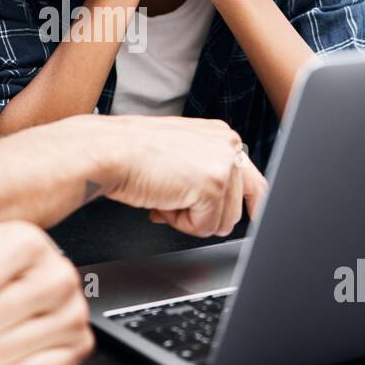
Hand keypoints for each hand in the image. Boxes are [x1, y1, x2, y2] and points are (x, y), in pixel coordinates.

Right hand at [85, 115, 267, 236]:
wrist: (108, 152)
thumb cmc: (129, 152)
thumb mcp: (177, 153)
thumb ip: (201, 170)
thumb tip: (211, 203)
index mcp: (220, 136)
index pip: (251, 178)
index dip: (252, 204)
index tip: (256, 216)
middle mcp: (228, 146)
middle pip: (236, 209)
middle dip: (202, 214)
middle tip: (171, 200)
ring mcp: (223, 165)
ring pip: (221, 222)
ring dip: (189, 219)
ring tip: (165, 196)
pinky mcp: (213, 186)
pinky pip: (204, 228)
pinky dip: (180, 224)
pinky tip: (164, 201)